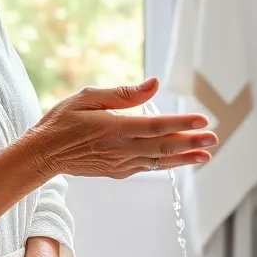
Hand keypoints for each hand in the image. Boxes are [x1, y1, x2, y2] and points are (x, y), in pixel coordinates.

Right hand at [26, 78, 216, 179]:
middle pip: (164, 148)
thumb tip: (154, 84)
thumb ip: (124, 93)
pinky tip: (178, 161)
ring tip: (205, 156)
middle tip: (213, 139)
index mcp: (115, 128)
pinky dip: (166, 165)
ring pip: (159, 162)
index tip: (203, 121)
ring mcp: (120, 164)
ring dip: (184, 159)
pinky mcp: (117, 172)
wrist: (43, 154)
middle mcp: (121, 149)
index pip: (157, 127)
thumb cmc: (62, 121)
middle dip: (191, 143)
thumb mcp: (88, 97)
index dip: (182, 124)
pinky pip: (147, 168)